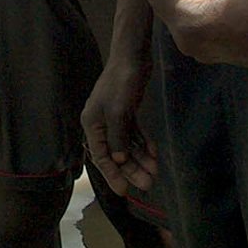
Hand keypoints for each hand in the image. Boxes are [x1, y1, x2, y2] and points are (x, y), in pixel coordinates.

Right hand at [82, 51, 156, 196]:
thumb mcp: (118, 112)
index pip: (101, 156)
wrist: (132, 56)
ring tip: (155, 171)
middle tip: (148, 184)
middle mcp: (101, 124)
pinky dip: (144, 143)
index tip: (124, 191)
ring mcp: (114, 118)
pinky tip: (154, 152)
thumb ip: (117, 137)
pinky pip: (135, 134)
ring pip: (127, 145)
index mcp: (92, 124)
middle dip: (131, 169)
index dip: (112, 175)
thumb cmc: (122, 82)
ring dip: (140, 159)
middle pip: (116, 153)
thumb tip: (118, 160)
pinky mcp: (127, 112)